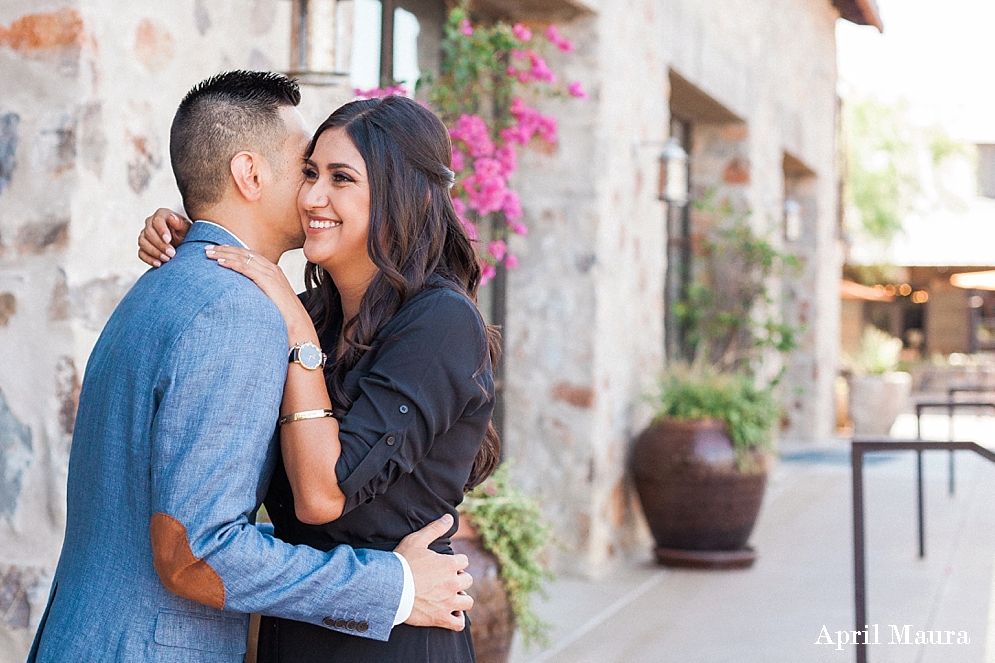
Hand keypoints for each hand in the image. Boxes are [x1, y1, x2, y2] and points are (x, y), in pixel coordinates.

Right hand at [138, 209, 190, 266]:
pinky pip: (141, 253)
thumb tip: (171, 217)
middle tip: (172, 253)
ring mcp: (145, 235)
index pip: (157, 221)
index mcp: (162, 215)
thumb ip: (180, 223)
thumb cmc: (186, 233)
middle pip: (148, 232)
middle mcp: (150, 223)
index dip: (162, 230)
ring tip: (167, 259)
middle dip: (160, 244)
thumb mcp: (186, 228)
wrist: (184, 244)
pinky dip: (149, 259)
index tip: (168, 240)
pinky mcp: (144, 247)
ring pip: (142, 242)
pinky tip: (159, 264)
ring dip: (154, 252)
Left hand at [206, 245, 313, 338]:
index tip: (217, 250)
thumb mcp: (269, 299)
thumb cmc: (283, 316)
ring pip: (242, 257)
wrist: (297, 324)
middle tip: (207, 248)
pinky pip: (246, 268)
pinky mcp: (267, 280)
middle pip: (244, 252)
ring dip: (223, 253)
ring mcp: (270, 273)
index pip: (249, 255)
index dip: (232, 251)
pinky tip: (220, 262)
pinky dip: (231, 263)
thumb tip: (243, 296)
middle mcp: (272, 268)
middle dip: (224, 249)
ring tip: (208, 253)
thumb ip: (258, 292)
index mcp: (273, 271)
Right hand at [395, 514, 472, 630]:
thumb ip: (435, 528)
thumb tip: (449, 518)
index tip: (443, 565)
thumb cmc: (401, 562)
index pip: (463, 561)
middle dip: (458, 579)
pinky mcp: (440, 618)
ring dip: (460, 598)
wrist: (388, 588)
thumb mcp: (417, 540)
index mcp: (450, 564)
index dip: (454, 562)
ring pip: (467, 601)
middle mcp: (453, 583)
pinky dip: (457, 619)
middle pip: (468, 580)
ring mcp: (449, 602)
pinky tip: (449, 613)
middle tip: (444, 580)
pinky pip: (459, 623)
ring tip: (449, 596)